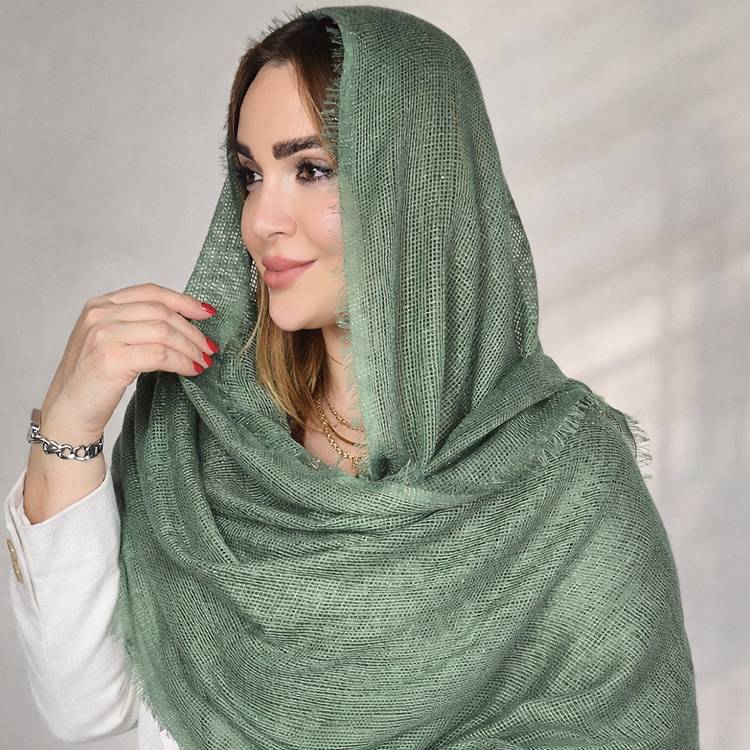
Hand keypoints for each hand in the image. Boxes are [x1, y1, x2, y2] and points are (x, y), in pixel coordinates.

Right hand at [39, 282, 218, 436]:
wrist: (69, 412)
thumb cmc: (94, 381)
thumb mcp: (111, 342)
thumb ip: (137, 325)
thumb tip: (185, 323)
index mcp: (100, 305)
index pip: (151, 292)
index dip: (184, 301)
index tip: (207, 313)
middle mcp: (100, 315)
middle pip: (162, 312)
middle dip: (192, 331)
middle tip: (210, 348)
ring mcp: (104, 335)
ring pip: (164, 332)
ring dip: (191, 348)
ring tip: (204, 361)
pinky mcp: (111, 358)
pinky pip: (160, 355)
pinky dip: (182, 362)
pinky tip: (191, 370)